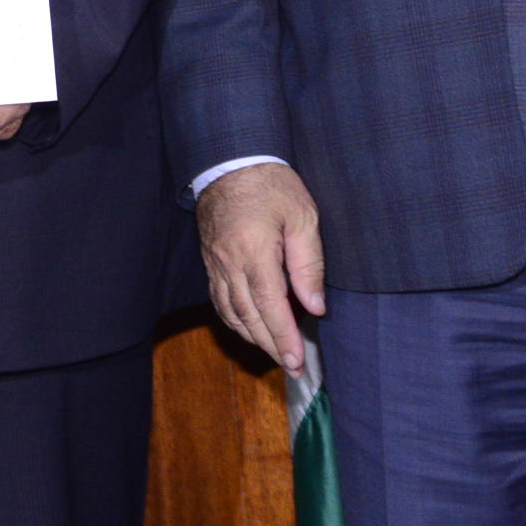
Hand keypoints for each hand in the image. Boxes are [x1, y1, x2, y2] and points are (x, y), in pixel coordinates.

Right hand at [197, 162, 325, 371]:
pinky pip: (219, 299)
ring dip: (252, 336)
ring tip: (275, 352)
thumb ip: (308, 264)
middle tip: (291, 366)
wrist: (230, 160)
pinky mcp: (210, 260)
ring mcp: (215, 262)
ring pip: (231, 311)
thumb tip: (314, 306)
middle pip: (248, 315)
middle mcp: (230, 262)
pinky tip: (248, 327)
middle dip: (271, 345)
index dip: (284, 337)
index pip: (269, 305)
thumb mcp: (302, 217)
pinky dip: (234, 319)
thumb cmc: (272, 184)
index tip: (297, 360)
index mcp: (254, 251)